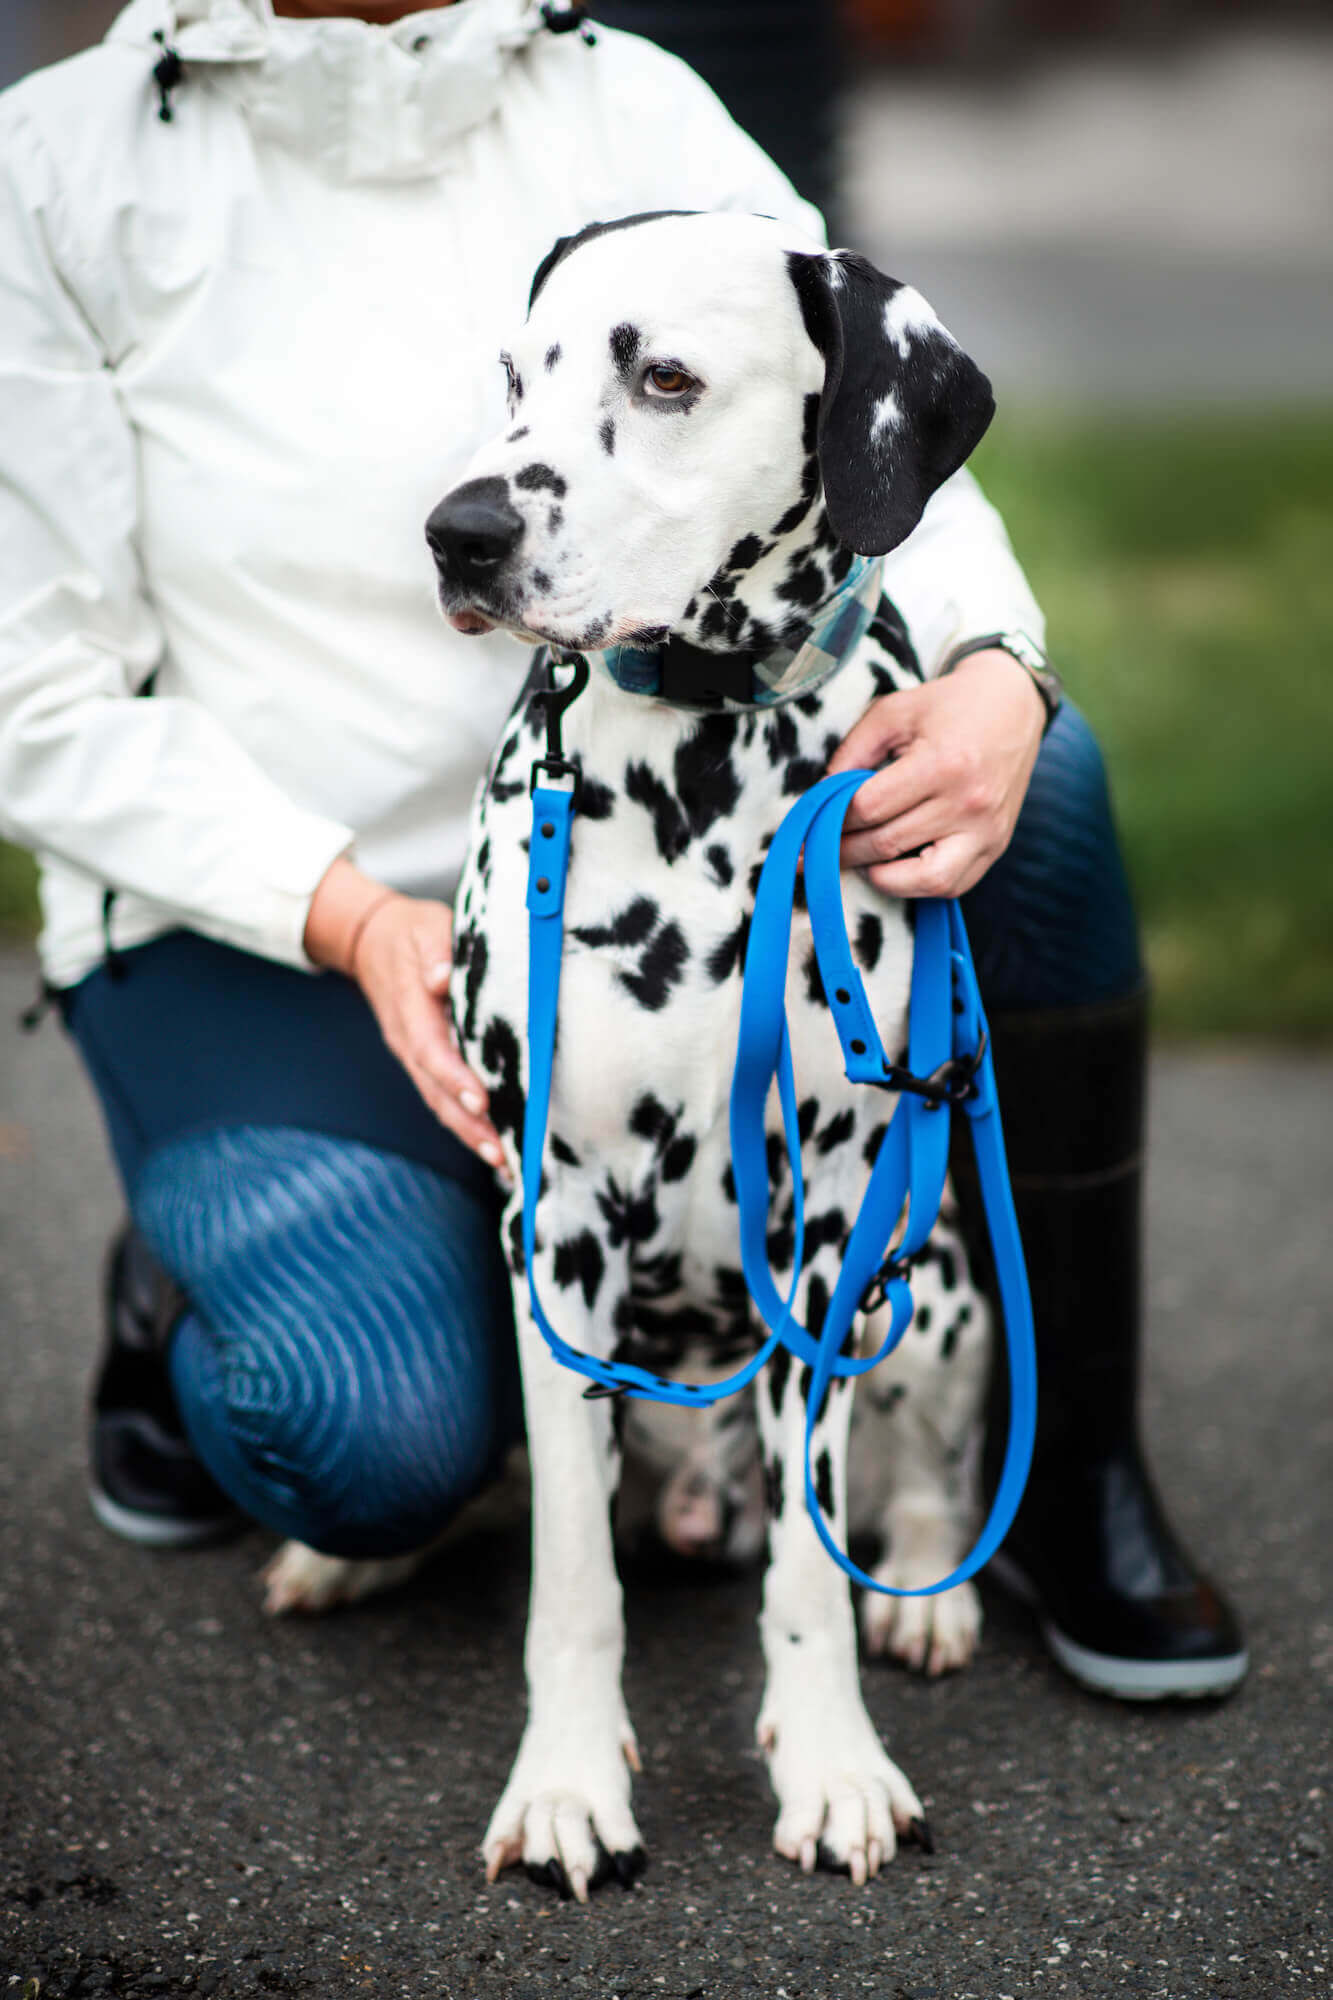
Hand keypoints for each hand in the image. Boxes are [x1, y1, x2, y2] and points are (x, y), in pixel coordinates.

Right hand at [304, 859, 504, 1171]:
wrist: (371, 939)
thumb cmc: (410, 932)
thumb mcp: (426, 928)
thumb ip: (437, 950)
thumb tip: (440, 977)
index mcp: (410, 1008)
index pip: (431, 1051)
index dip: (454, 1079)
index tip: (482, 1102)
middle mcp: (407, 1040)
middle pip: (434, 1091)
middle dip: (466, 1125)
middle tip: (500, 1153)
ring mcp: (412, 1053)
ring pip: (437, 1101)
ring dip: (467, 1133)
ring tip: (502, 1160)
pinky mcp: (422, 1060)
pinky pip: (440, 1096)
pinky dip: (463, 1122)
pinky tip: (492, 1142)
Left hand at [827, 649, 1046, 897]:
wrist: (1013, 705)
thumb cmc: (949, 705)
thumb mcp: (894, 712)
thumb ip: (852, 751)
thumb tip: (821, 795)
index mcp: (941, 764)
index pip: (869, 808)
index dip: (833, 818)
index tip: (813, 821)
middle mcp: (968, 803)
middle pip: (887, 844)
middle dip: (844, 850)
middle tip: (817, 849)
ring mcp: (987, 830)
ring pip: (922, 881)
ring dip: (880, 877)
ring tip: (859, 860)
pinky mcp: (997, 846)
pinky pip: (952, 885)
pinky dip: (917, 886)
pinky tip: (895, 866)